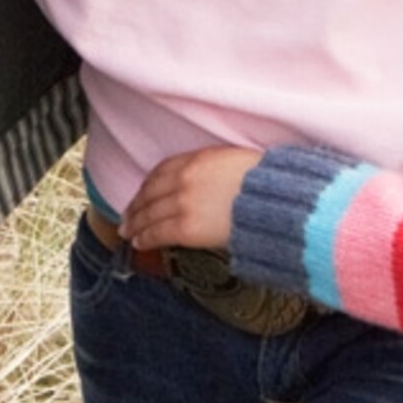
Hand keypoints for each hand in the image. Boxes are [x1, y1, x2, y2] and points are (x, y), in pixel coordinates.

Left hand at [123, 147, 261, 253]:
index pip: (162, 171)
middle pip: (151, 192)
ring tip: (127, 231)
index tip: (142, 193)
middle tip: (127, 215)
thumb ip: (215, 169)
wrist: (275, 203)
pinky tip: (139, 243)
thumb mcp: (237, 162)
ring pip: (150, 213)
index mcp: (198, 159)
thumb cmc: (266, 185)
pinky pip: (158, 233)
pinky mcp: (187, 227)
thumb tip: (209, 180)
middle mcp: (185, 178)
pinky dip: (145, 238)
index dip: (148, 185)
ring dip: (136, 223)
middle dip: (136, 205)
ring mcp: (184, 203)